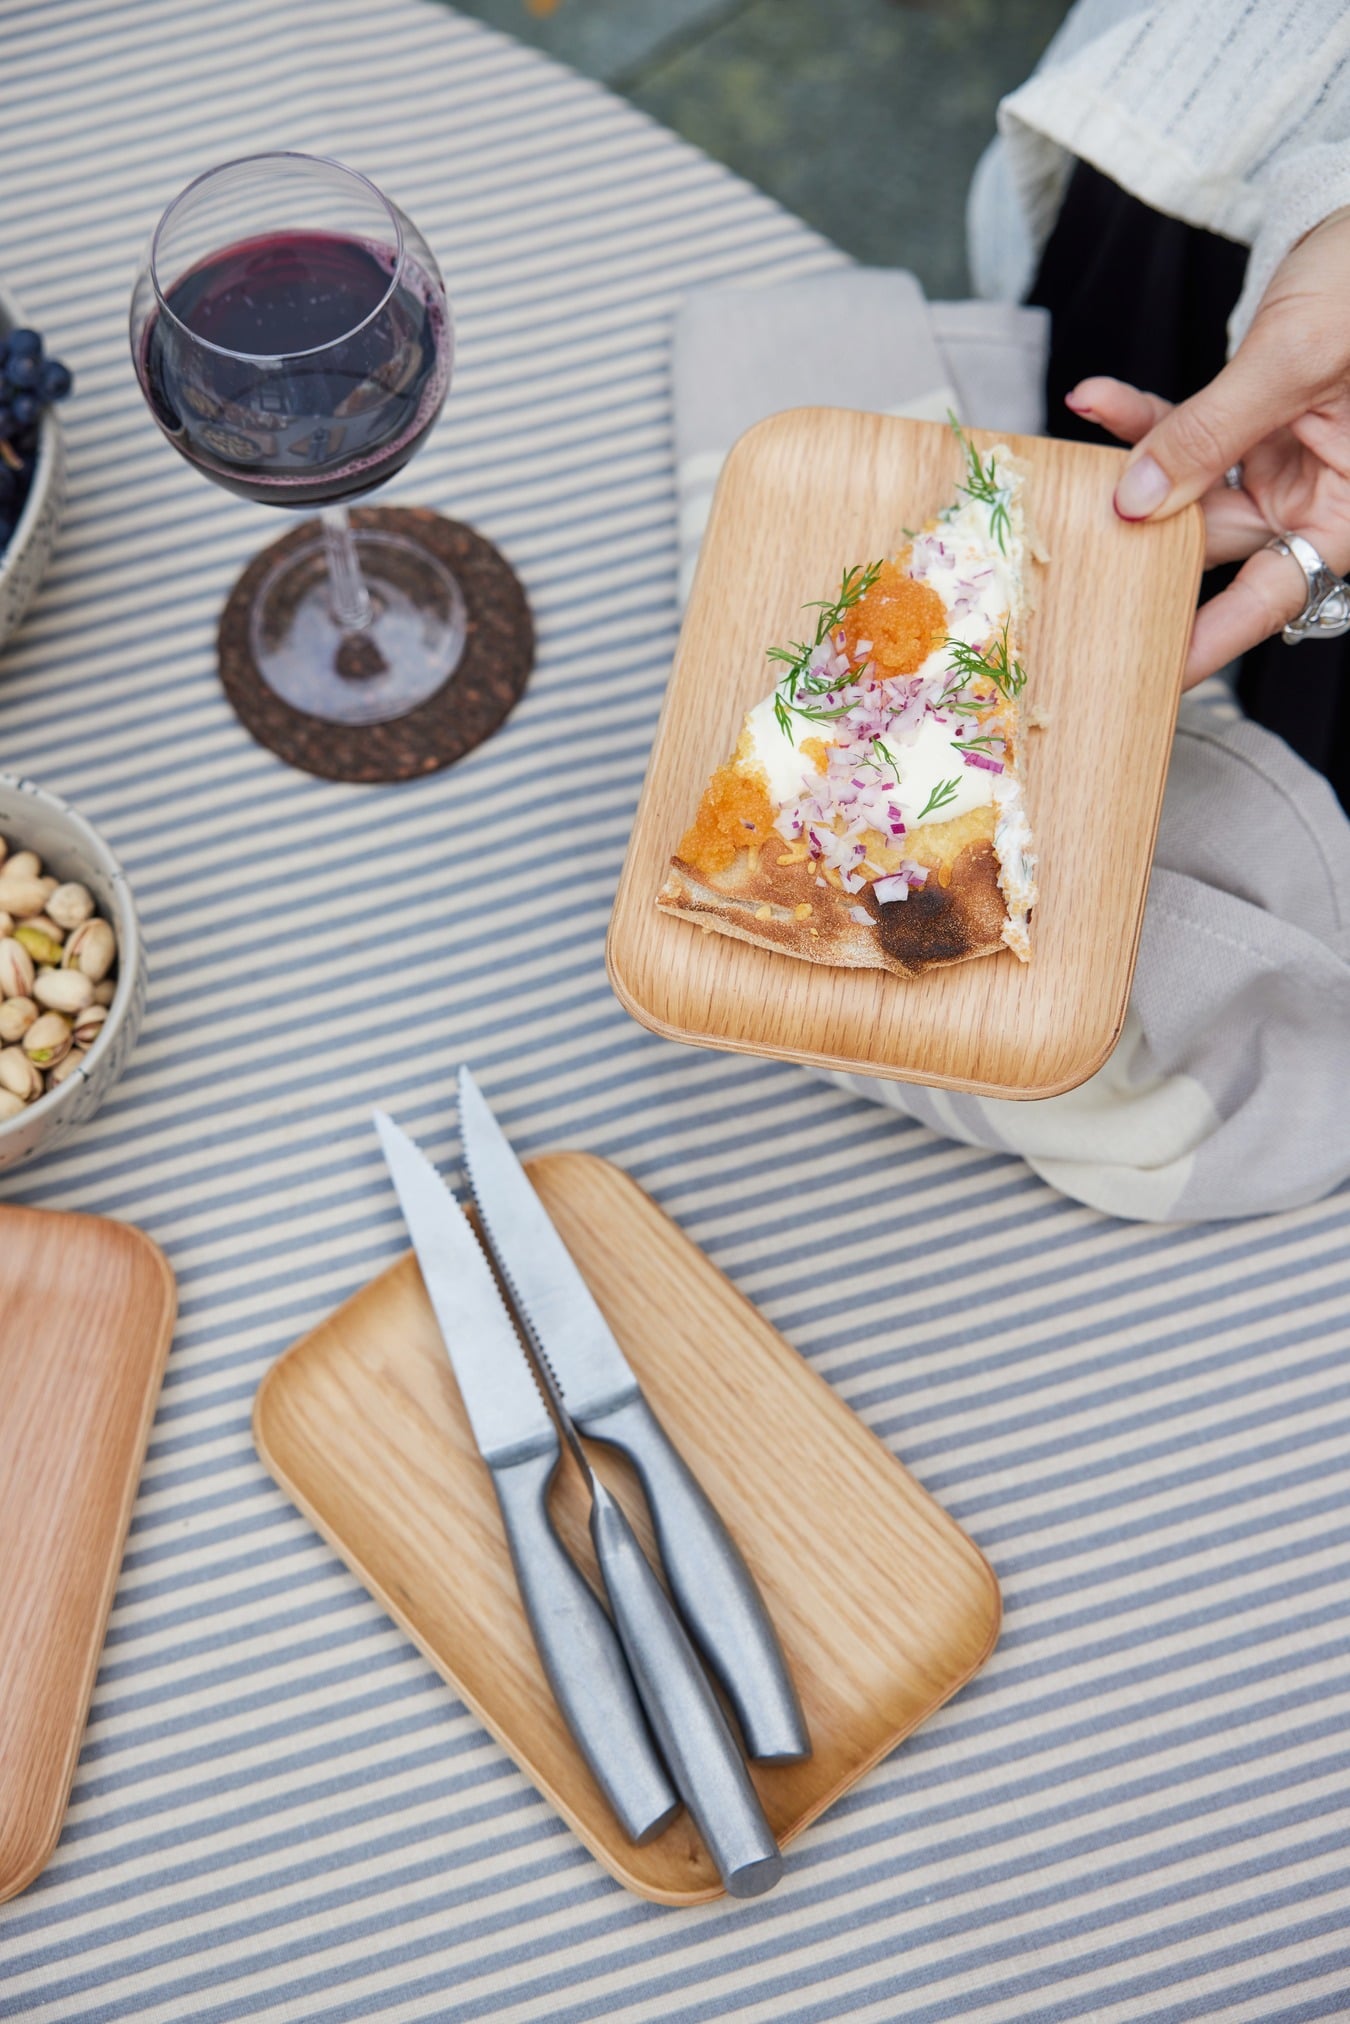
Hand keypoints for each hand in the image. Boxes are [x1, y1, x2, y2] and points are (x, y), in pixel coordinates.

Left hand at [1065, 205, 1349, 686]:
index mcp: (1347, 510)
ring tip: (1073, 468)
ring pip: (1186, 491)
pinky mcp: (1251, 422)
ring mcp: (1280, 461)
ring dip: (1129, 473)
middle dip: (1142, 552)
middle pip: (1215, 549)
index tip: (1150, 680)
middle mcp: (1313, 496)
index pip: (1270, 596)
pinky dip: (1142, 419)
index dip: (1208, 643)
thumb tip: (1136, 502)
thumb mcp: (1294, 357)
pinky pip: (1185, 433)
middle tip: (1069, 578)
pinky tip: (1095, 400)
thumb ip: (1212, 431)